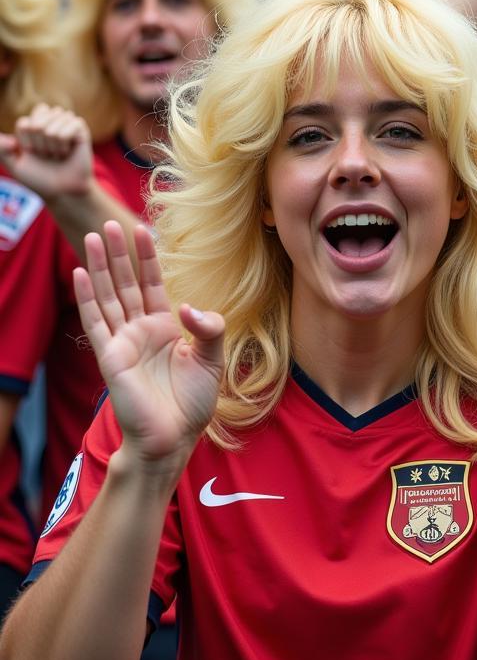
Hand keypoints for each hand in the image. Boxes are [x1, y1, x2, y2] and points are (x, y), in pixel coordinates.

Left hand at [0, 104, 93, 200]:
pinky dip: (67, 140)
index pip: (24, 123)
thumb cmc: (40, 179)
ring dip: (55, 143)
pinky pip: (72, 123)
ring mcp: (64, 124)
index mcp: (30, 126)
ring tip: (59, 154)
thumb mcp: (16, 167)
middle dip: (41, 142)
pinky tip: (70, 151)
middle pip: (38, 121)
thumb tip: (8, 140)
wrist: (63, 191)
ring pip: (55, 121)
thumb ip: (2, 151)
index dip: (27, 142)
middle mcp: (47, 122)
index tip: (34, 155)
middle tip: (48, 156)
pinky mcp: (80, 129)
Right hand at [74, 222, 223, 472]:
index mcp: (165, 328)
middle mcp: (141, 330)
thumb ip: (211, 328)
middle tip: (108, 222)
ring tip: (91, 236)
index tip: (142, 229)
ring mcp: (123, 341)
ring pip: (108, 295)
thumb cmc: (194, 403)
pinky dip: (87, 297)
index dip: (147, 257)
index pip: (153, 283)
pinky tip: (80, 273)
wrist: (174, 437)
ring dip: (99, 266)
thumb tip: (188, 307)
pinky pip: (95, 321)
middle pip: (126, 282)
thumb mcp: (214, 359)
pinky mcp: (110, 356)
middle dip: (117, 253)